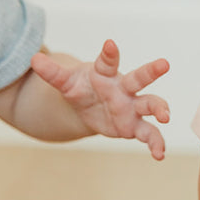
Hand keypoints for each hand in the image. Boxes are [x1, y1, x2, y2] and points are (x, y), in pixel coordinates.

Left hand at [30, 40, 169, 158]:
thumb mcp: (65, 82)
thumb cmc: (82, 87)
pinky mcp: (134, 125)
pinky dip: (156, 143)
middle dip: (151, 71)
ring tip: (165, 116)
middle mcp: (123, 87)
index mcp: (105, 73)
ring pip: (150, 103)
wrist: (90, 107)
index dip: (109, 54)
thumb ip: (52, 73)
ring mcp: (132, 106)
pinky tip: (160, 155)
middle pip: (139, 77)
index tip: (109, 44)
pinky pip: (148, 133)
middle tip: (164, 64)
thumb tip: (34, 59)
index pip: (107, 62)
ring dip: (160, 108)